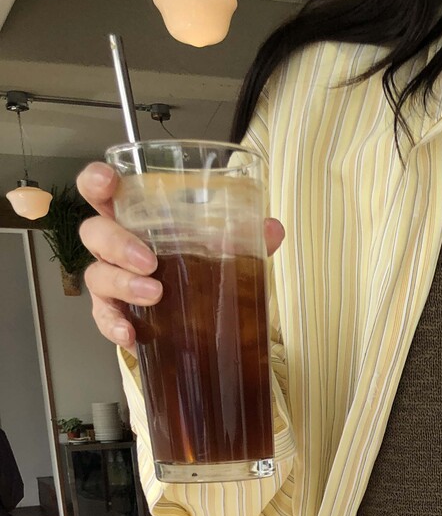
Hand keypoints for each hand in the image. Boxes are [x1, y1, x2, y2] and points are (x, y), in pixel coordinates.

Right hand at [76, 161, 285, 349]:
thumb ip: (245, 240)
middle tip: (149, 260)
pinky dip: (114, 326)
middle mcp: (116, 249)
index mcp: (135, 221)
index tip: (109, 182)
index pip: (102, 191)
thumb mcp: (222, 254)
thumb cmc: (198, 275)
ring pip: (97, 275)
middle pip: (94, 233)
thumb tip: (272, 229)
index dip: (97, 181)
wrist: (199, 327)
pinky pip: (104, 319)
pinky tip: (130, 334)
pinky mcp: (115, 316)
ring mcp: (111, 282)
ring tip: (155, 293)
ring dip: (123, 283)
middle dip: (116, 242)